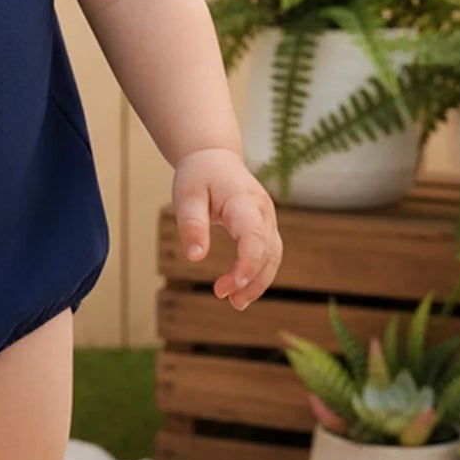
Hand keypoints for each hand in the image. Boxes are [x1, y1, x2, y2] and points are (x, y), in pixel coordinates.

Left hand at [171, 147, 282, 309]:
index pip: (254, 237)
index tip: (231, 285)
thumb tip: (195, 257)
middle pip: (268, 252)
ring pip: (273, 257)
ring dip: (258, 282)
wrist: (214, 157)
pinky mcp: (265, 227)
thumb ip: (191, 224)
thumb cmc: (199, 175)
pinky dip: (258, 273)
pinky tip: (241, 289)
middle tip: (226, 298)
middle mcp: (263, 211)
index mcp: (244, 201)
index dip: (248, 264)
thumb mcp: (186, 195)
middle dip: (251, 280)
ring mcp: (268, 219)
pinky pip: (268, 254)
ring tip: (236, 303)